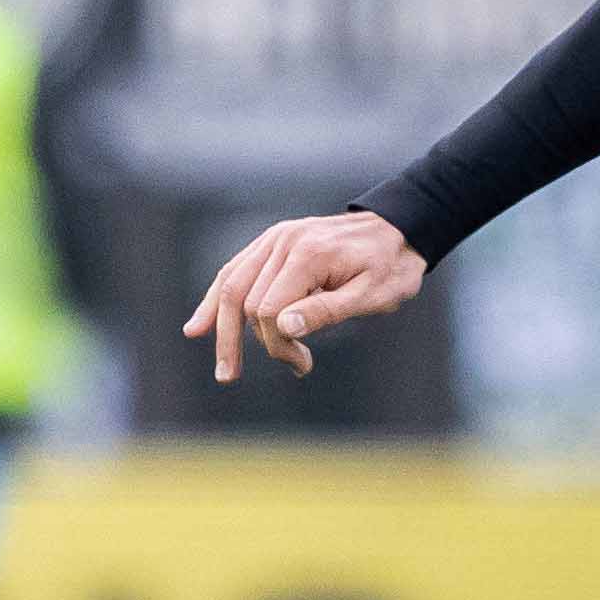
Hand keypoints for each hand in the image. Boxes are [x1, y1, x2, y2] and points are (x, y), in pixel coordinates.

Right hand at [184, 209, 426, 382]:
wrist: (399, 229)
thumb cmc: (391, 267)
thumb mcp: (371, 296)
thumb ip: (326, 311)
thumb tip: (282, 329)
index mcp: (308, 255)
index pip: (270, 310)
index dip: (278, 344)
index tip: (304, 365)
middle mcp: (283, 241)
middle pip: (247, 300)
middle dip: (258, 342)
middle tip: (286, 370)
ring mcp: (274, 238)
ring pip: (232, 285)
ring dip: (223, 329)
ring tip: (225, 370)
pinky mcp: (272, 242)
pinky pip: (235, 271)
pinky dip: (217, 300)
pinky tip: (199, 327)